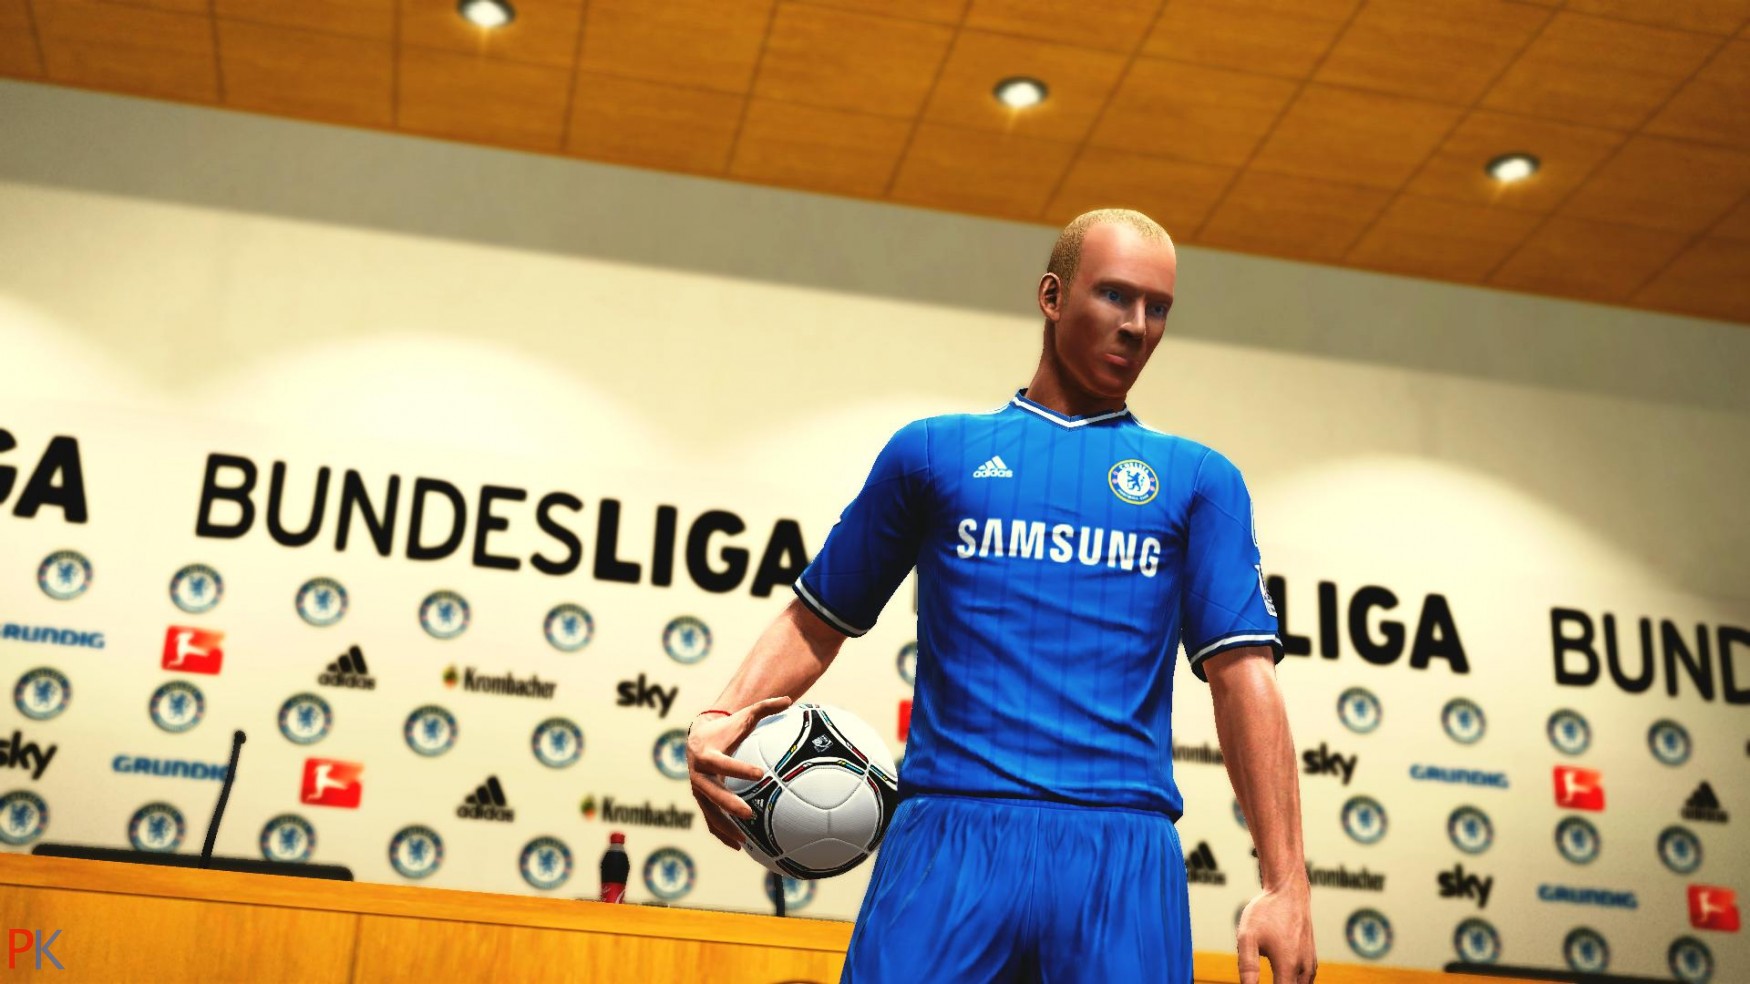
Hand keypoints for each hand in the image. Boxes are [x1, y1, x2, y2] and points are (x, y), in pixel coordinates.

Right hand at [685, 697, 792, 849]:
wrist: (697, 737)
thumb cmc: (727, 728)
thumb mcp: (743, 716)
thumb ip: (765, 707)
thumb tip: (789, 699)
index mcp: (707, 754)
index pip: (723, 764)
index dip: (740, 769)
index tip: (760, 774)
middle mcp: (698, 775)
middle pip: (712, 793)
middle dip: (729, 804)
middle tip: (750, 814)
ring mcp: (698, 790)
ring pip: (710, 812)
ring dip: (725, 826)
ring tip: (745, 840)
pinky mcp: (701, 801)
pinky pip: (709, 821)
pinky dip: (721, 834)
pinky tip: (739, 847)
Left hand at [1236, 878, 1315, 983]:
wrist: (1288, 892)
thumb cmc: (1266, 912)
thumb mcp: (1247, 937)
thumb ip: (1247, 966)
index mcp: (1287, 965)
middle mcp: (1303, 967)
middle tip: (1263, 979)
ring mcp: (1310, 963)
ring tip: (1273, 977)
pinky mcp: (1312, 958)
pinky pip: (1306, 981)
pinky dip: (1295, 983)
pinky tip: (1283, 979)